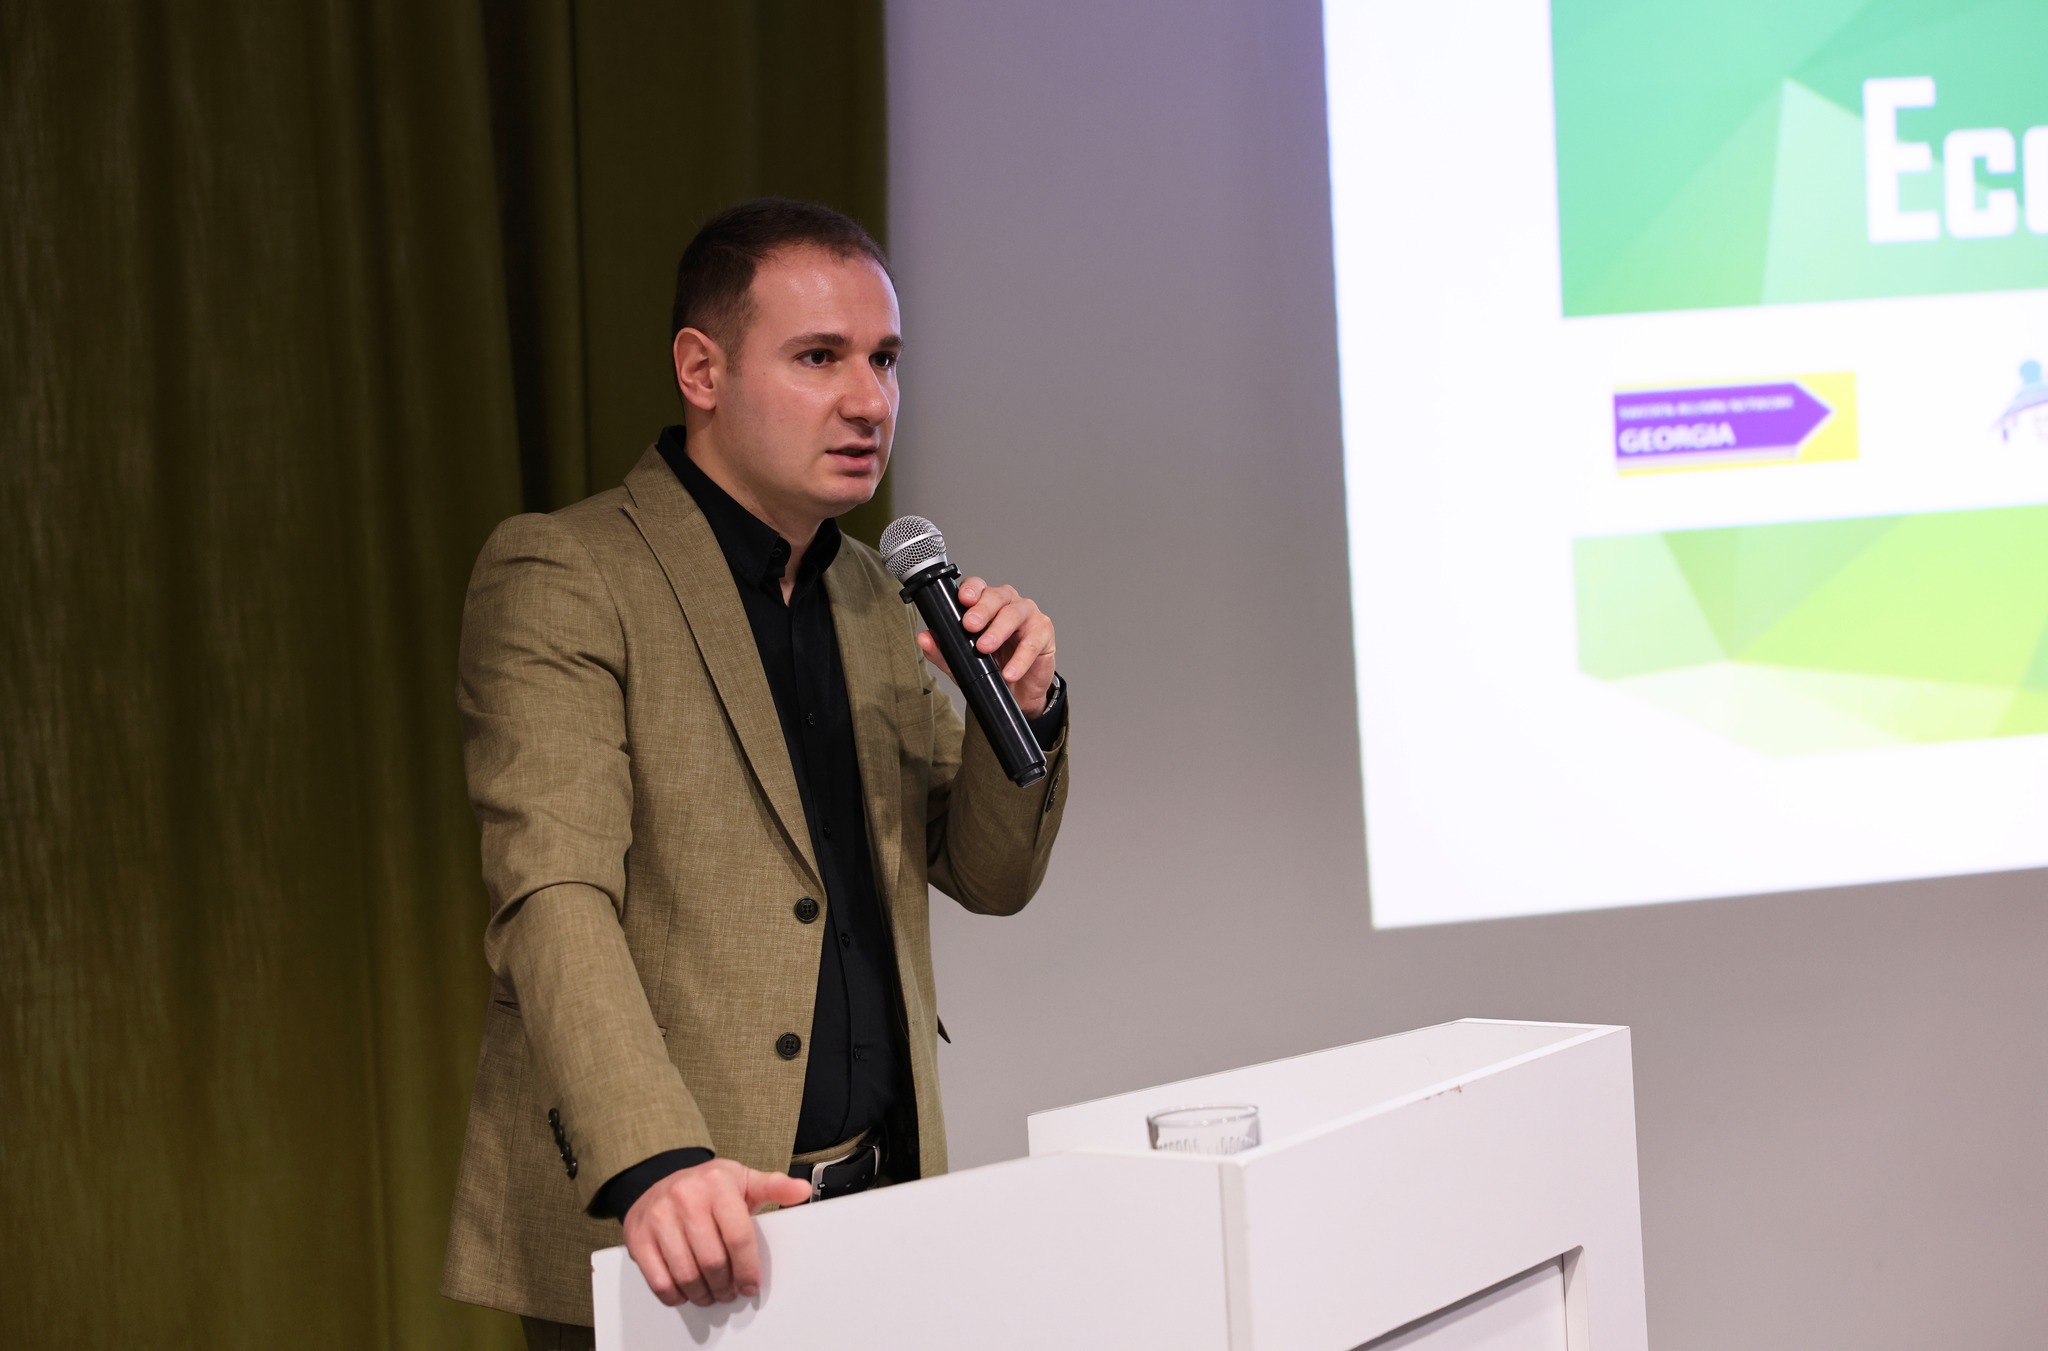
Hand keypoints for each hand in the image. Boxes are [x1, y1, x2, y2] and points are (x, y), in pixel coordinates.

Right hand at [622, 1159, 811, 1306]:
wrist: (657, 1178)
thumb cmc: (706, 1185)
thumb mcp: (742, 1179)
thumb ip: (774, 1187)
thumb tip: (801, 1190)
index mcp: (717, 1183)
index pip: (739, 1237)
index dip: (748, 1269)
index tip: (750, 1286)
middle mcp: (686, 1197)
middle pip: (713, 1261)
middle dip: (725, 1285)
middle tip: (730, 1292)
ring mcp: (659, 1217)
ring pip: (686, 1274)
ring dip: (703, 1293)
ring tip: (711, 1294)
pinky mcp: (638, 1237)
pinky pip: (659, 1280)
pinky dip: (675, 1295)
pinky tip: (686, 1291)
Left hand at [916, 577, 1056, 715]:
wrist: (1019, 693)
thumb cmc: (993, 668)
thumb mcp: (963, 663)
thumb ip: (943, 651)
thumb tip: (924, 638)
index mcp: (986, 604)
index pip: (978, 587)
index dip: (971, 590)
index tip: (962, 600)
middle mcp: (1007, 604)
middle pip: (996, 595)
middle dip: (982, 609)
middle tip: (970, 625)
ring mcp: (1028, 616)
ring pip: (1014, 613)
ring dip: (998, 630)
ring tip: (985, 648)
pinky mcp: (1044, 634)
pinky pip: (1032, 642)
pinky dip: (1020, 658)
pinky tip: (1009, 672)